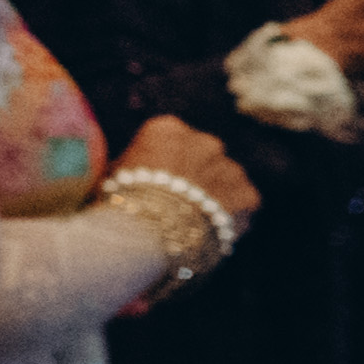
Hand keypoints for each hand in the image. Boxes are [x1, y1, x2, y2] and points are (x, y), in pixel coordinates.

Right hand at [121, 118, 256, 224]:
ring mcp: (230, 167)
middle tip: (182, 202)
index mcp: (167, 129)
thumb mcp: (115, 172)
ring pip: (228, 178)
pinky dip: (236, 214)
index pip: (172, 140)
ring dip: (218, 193)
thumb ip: (137, 162)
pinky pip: (245, 202)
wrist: (146, 234)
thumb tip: (138, 167)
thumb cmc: (121, 203)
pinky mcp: (248, 194)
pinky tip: (216, 228)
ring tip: (199, 219)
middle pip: (204, 156)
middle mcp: (205, 141)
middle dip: (197, 175)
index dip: (167, 163)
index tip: (160, 182)